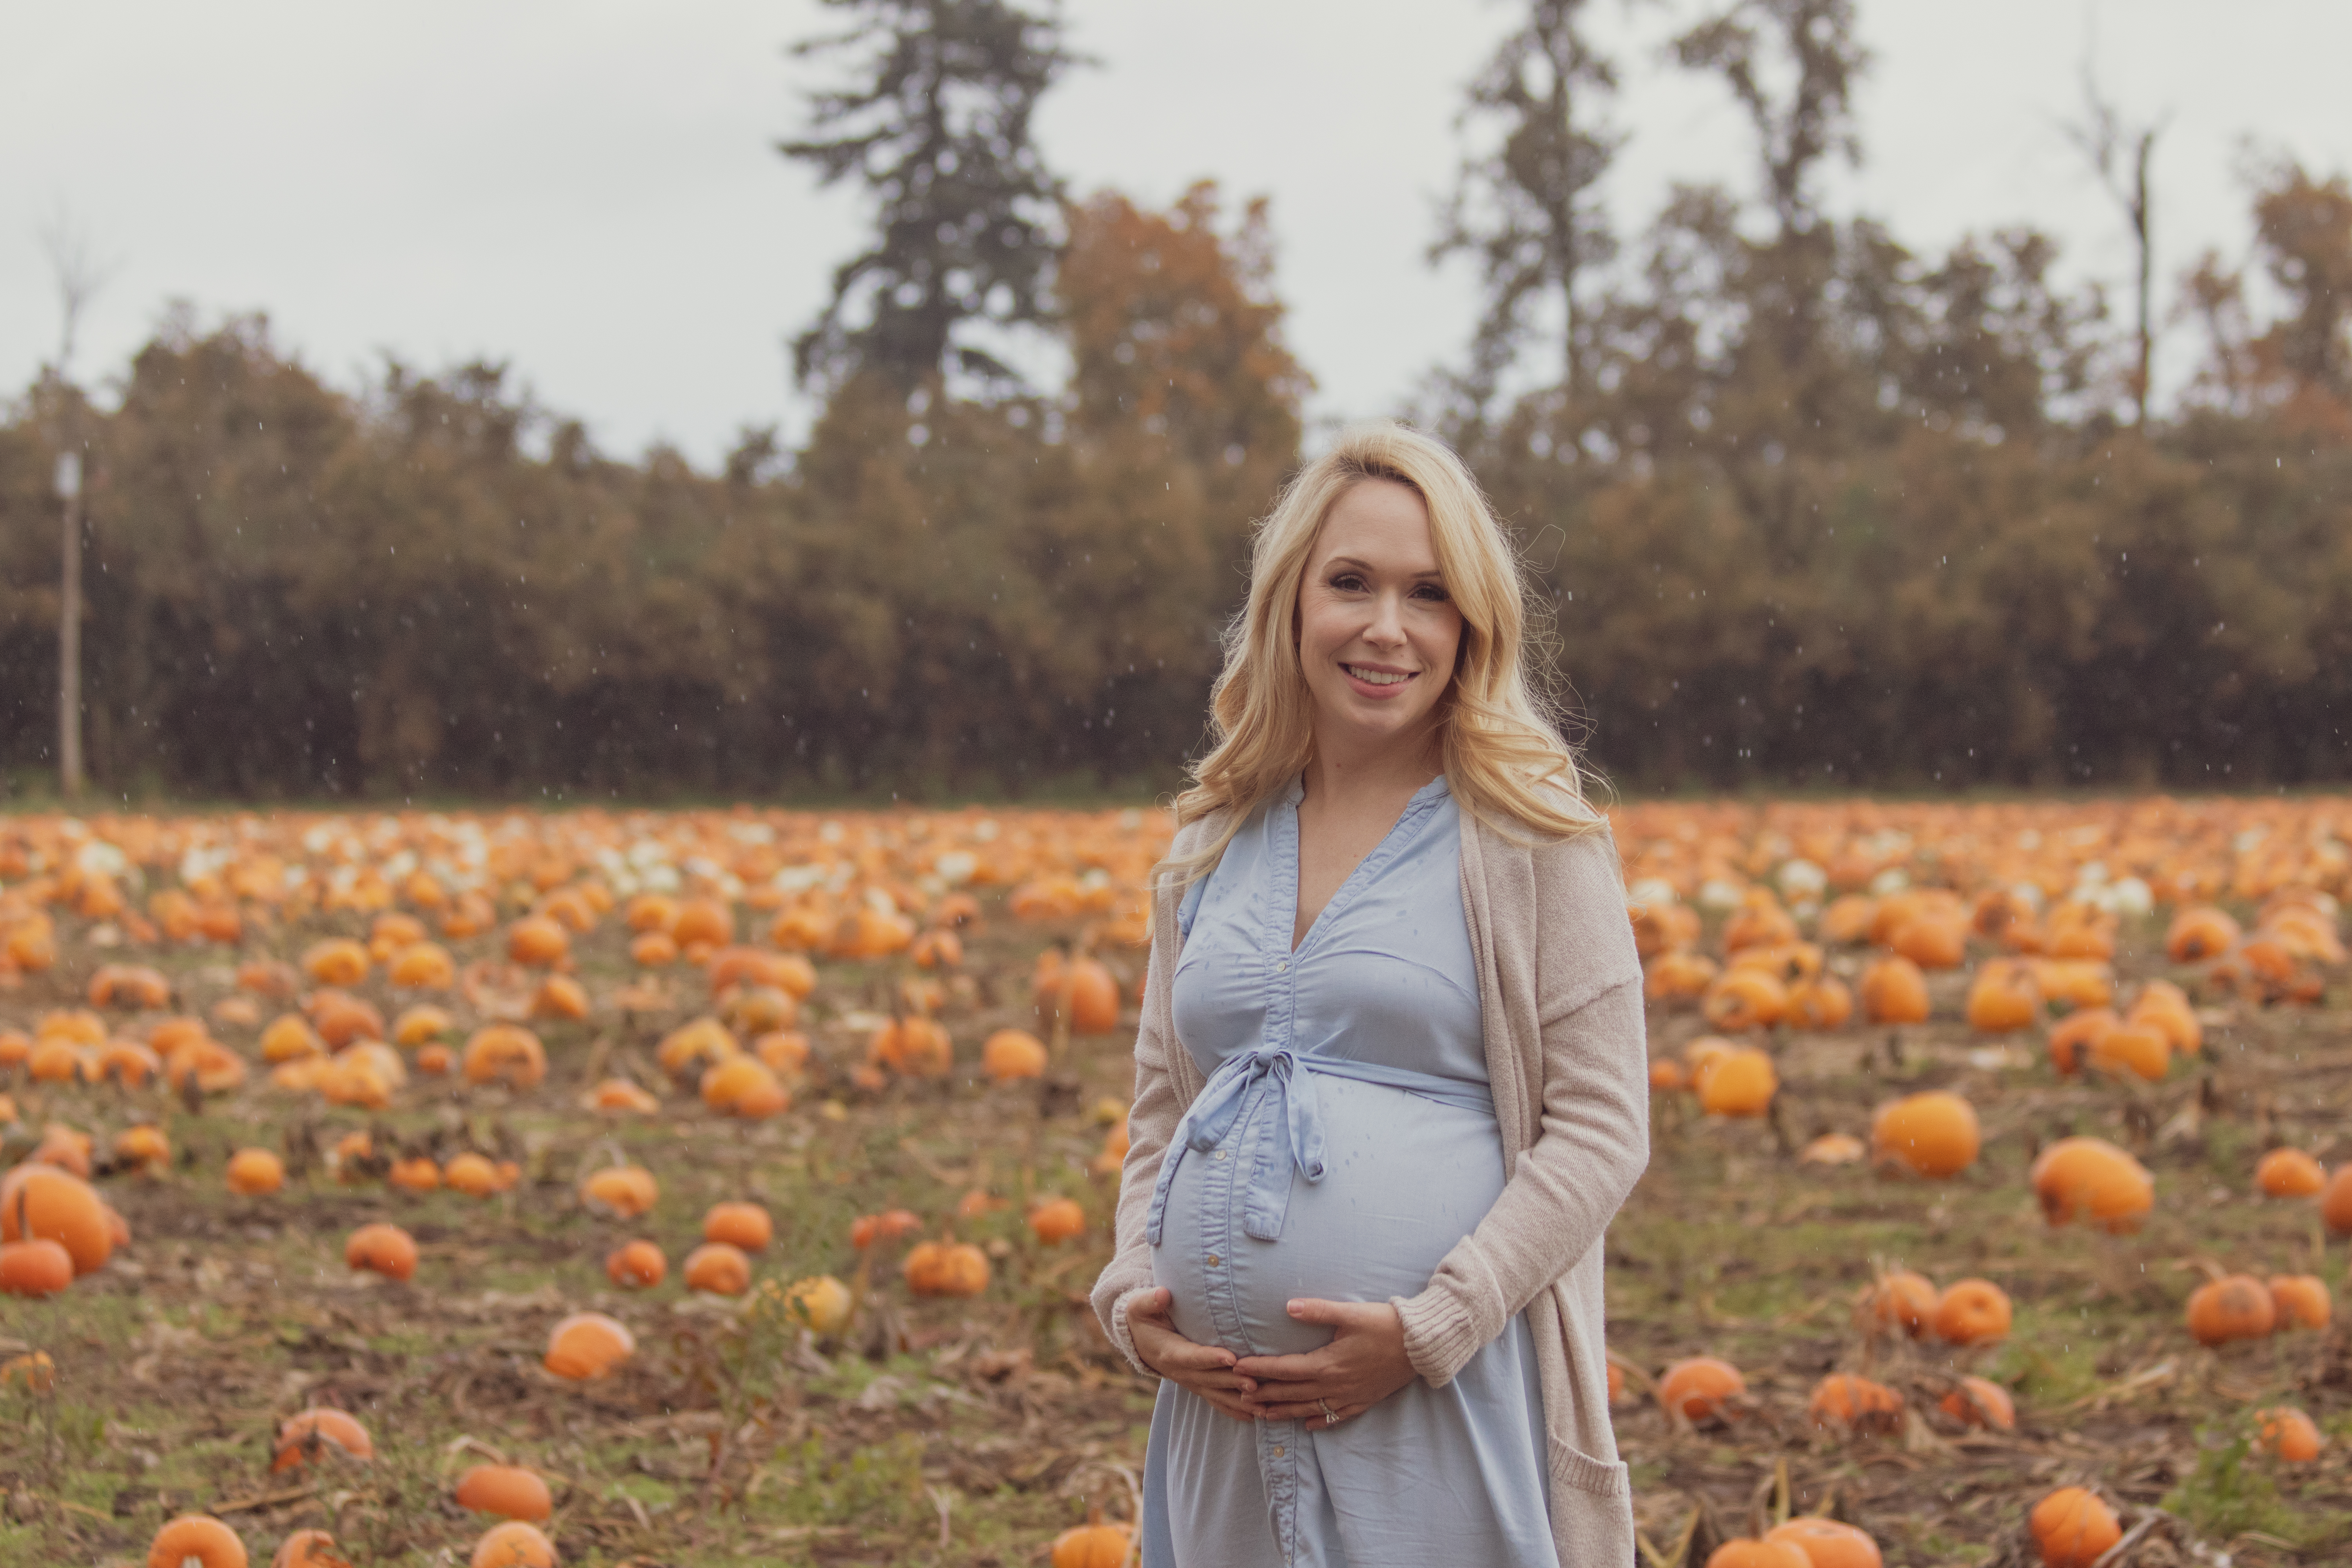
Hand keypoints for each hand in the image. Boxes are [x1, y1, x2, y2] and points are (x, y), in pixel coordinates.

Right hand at [1126, 1288, 1258, 1421]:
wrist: (1141, 1341)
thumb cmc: (1145, 1319)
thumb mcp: (1140, 1307)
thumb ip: (1150, 1301)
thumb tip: (1163, 1294)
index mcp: (1168, 1352)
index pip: (1191, 1357)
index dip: (1210, 1359)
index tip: (1231, 1358)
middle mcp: (1180, 1372)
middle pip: (1209, 1379)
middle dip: (1232, 1382)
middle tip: (1255, 1384)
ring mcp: (1191, 1382)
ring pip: (1216, 1394)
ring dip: (1238, 1402)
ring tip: (1262, 1407)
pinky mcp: (1199, 1387)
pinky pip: (1217, 1401)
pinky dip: (1234, 1410)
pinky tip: (1253, 1416)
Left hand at [1234, 1299, 1414, 1427]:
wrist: (1421, 1346)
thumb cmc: (1385, 1325)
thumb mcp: (1350, 1313)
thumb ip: (1318, 1311)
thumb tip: (1289, 1307)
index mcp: (1327, 1363)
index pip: (1284, 1368)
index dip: (1259, 1369)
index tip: (1237, 1369)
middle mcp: (1334, 1385)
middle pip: (1291, 1392)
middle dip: (1263, 1394)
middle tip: (1239, 1396)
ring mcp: (1349, 1396)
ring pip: (1309, 1409)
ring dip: (1283, 1412)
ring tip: (1262, 1415)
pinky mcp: (1363, 1401)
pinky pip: (1336, 1417)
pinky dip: (1319, 1422)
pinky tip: (1308, 1426)